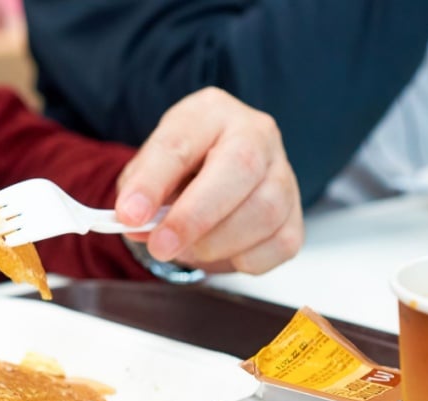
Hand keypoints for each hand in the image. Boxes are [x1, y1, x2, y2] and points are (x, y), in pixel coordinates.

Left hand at [115, 87, 302, 274]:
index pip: (180, 143)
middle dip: (195, 217)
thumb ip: (138, 193)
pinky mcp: (297, 214)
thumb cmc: (182, 170)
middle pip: (240, 168)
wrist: (216, 174)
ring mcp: (283, 172)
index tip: (129, 215)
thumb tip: (136, 225)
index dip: (152, 183)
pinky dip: (245, 259)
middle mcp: (256, 133)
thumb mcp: (148, 169)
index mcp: (209, 113)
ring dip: (217, 243)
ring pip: (265, 211)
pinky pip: (281, 244)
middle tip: (161, 246)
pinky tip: (222, 252)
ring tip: (188, 249)